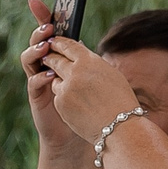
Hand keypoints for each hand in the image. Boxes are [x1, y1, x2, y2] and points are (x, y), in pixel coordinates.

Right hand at [19, 0, 84, 157]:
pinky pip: (33, 83)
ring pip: (28, 59)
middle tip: (48, 27)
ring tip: (46, 48)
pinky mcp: (37, 97)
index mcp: (57, 57)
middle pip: (36, 42)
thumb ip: (82, 59)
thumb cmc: (85, 105)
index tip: (36, 2)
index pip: (48, 32)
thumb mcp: (87, 76)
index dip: (41, 16)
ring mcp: (38, 80)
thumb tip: (81, 42)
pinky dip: (40, 77)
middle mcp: (44, 66)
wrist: (76, 134)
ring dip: (36, 51)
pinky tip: (49, 75)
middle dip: (39, 32)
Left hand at [37, 31, 145, 149]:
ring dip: (61, 82)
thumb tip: (80, 58)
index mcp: (89, 61)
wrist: (119, 127)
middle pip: (55, 60)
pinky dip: (64, 99)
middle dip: (51, 58)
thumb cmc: (120, 100)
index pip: (68, 46)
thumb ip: (92, 64)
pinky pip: (58, 96)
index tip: (53, 41)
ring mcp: (66, 89)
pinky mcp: (60, 104)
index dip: (58, 43)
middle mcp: (75, 72)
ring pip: (56, 80)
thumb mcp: (110, 74)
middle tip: (47, 57)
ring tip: (75, 90)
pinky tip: (78, 106)